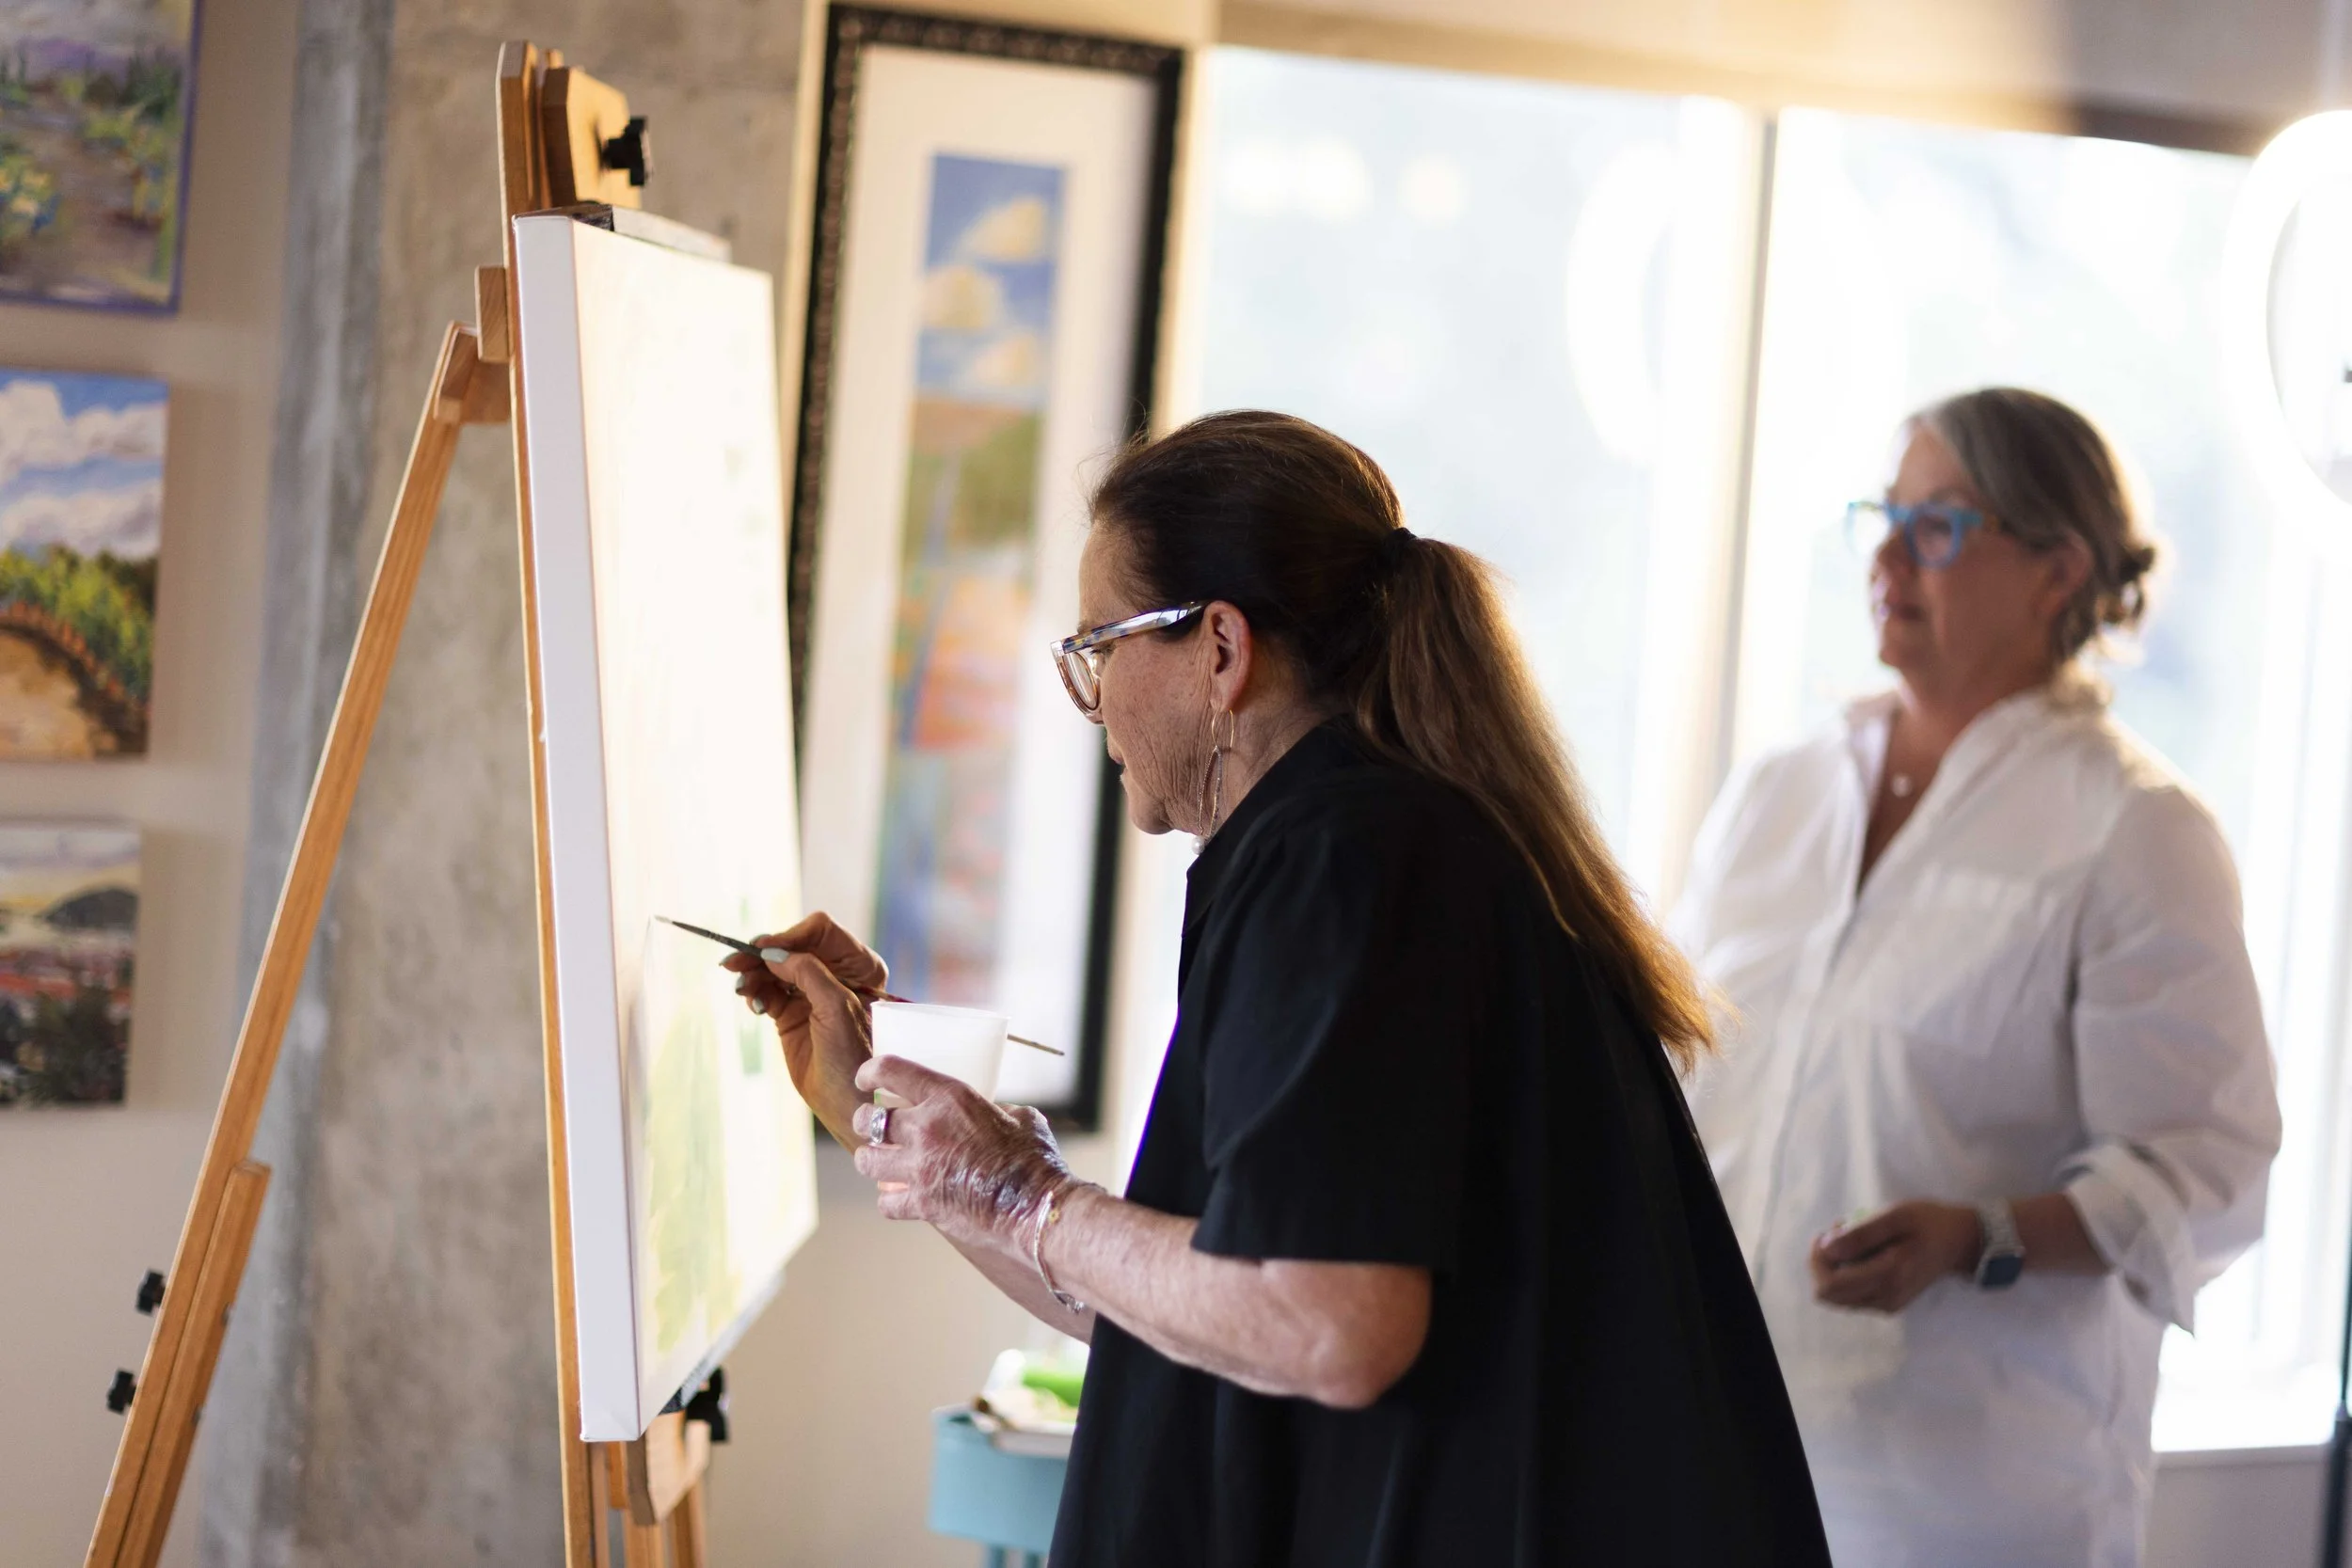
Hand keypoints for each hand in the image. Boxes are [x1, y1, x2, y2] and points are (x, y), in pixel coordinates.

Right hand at [721, 911, 881, 1145]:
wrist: (850, 1105)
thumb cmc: (856, 1058)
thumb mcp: (836, 1008)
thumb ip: (808, 973)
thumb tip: (773, 952)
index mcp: (859, 966)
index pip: (820, 932)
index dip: (789, 937)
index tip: (762, 949)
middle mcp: (836, 975)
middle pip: (792, 948)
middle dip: (763, 955)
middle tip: (734, 964)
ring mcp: (811, 995)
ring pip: (775, 970)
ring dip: (754, 974)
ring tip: (741, 989)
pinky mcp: (792, 1015)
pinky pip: (767, 992)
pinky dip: (755, 992)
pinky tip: (752, 1003)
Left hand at [848, 1055, 1077, 1255]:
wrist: (1037, 1206)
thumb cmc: (1035, 1159)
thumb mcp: (1020, 1118)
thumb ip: (999, 1110)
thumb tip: (996, 1114)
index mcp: (949, 1098)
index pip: (891, 1071)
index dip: (870, 1072)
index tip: (865, 1079)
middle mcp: (926, 1129)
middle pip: (868, 1120)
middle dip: (864, 1122)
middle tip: (872, 1127)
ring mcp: (920, 1168)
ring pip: (866, 1161)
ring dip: (871, 1160)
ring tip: (879, 1161)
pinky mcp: (921, 1203)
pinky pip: (885, 1202)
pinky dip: (889, 1200)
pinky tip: (898, 1198)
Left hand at [1810, 1200, 1981, 1313]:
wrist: (1959, 1242)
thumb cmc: (1928, 1223)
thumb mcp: (1895, 1217)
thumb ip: (1860, 1234)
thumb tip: (1826, 1248)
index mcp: (1887, 1278)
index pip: (1828, 1285)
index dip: (1818, 1259)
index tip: (1831, 1230)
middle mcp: (1884, 1300)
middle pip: (1827, 1295)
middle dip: (1823, 1263)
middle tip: (1841, 1233)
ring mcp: (1886, 1305)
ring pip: (1838, 1296)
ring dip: (1835, 1267)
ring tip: (1854, 1239)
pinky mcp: (1888, 1304)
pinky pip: (1852, 1295)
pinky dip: (1848, 1273)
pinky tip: (1863, 1252)